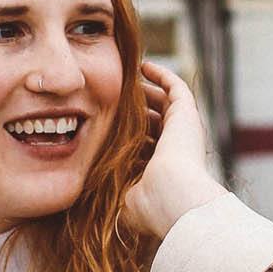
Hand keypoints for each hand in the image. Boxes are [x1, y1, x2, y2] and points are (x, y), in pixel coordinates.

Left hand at [123, 60, 224, 241]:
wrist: (172, 198)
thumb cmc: (146, 205)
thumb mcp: (122, 198)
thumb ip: (110, 191)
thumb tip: (85, 189)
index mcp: (162, 170)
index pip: (145, 147)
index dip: (129, 134)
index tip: (106, 124)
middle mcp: (176, 150)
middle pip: (155, 122)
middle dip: (137, 110)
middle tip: (113, 97)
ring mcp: (183, 131)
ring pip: (166, 103)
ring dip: (147, 90)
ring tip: (127, 79)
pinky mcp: (187, 114)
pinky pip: (176, 87)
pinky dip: (162, 76)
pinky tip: (144, 66)